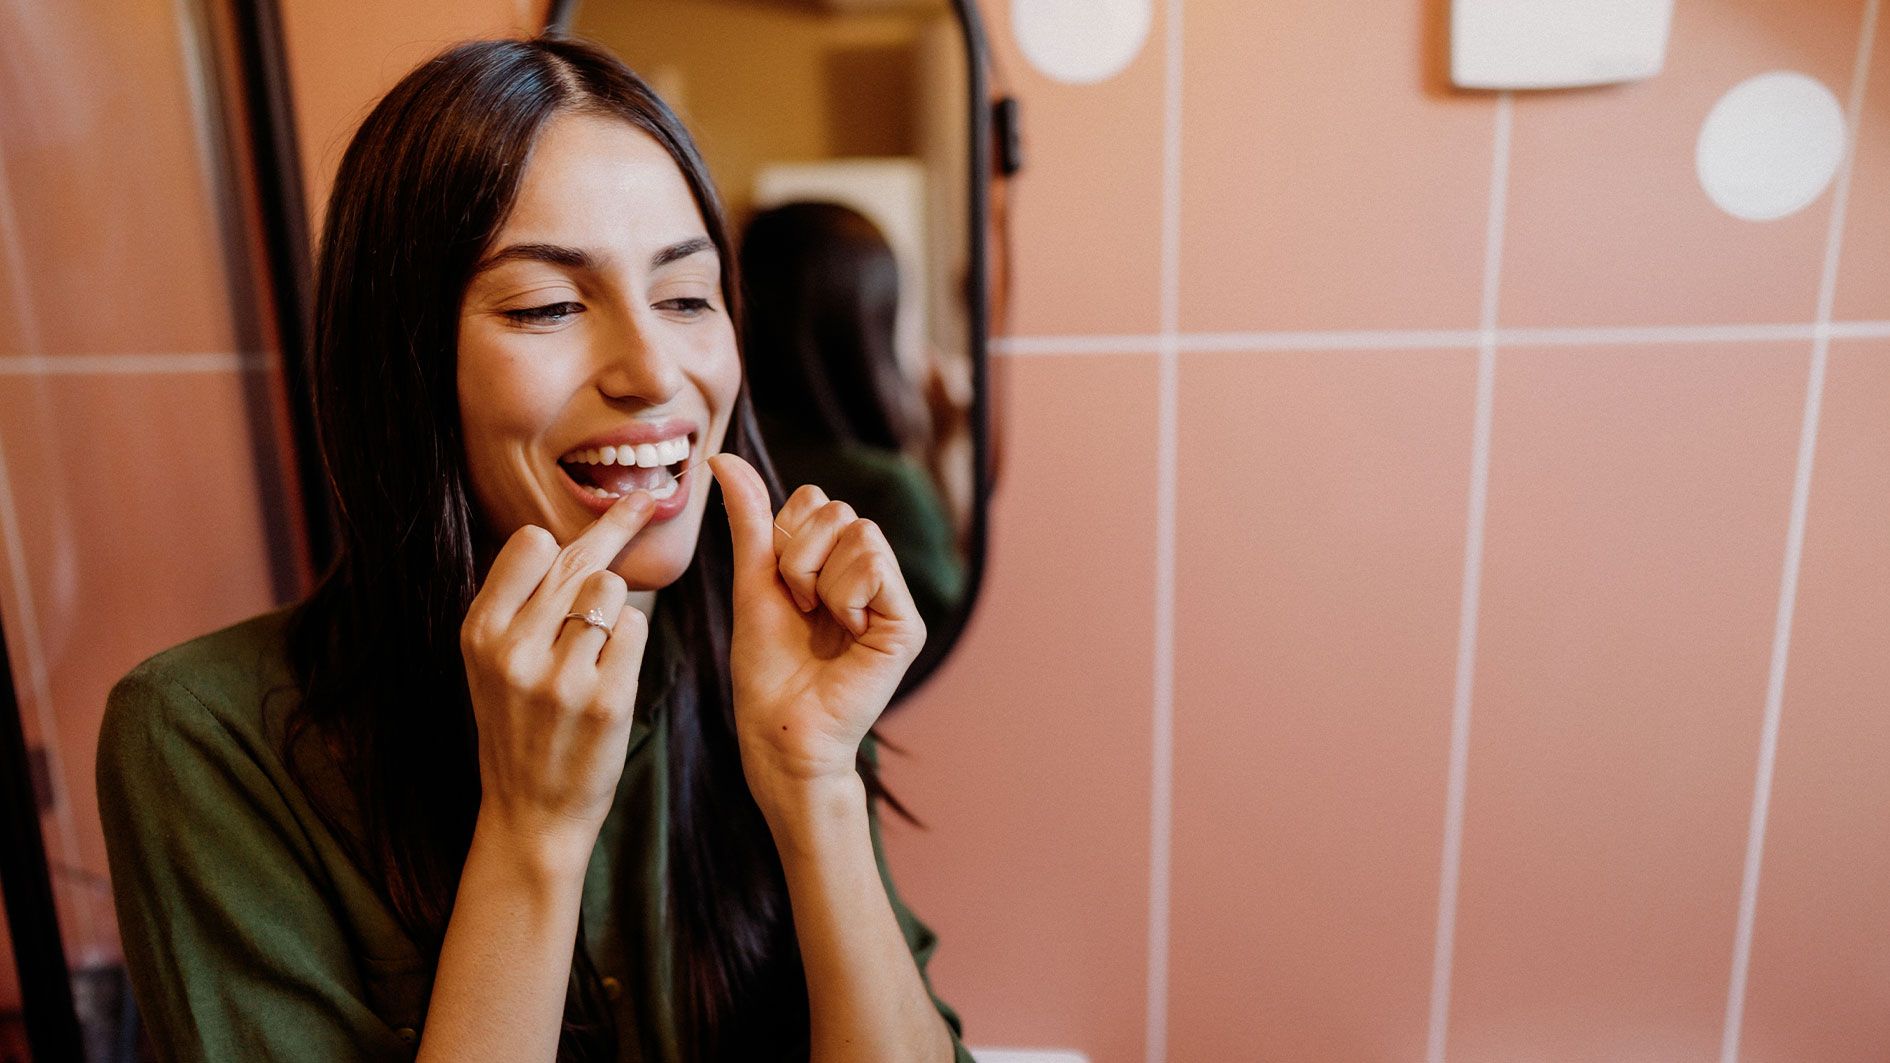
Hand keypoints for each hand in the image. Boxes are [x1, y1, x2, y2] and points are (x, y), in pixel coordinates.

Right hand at [459, 491, 656, 872]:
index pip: (529, 543)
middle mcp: (514, 649)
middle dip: (618, 527)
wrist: (531, 813)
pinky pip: (638, 630)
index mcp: (479, 633)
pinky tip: (612, 673)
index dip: (567, 533)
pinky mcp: (606, 699)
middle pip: (579, 559)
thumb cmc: (519, 726)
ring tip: (597, 648)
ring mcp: (560, 676)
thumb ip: (518, 603)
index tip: (604, 510)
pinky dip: (633, 643)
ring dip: (617, 608)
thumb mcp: (490, 663)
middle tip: (645, 501)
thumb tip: (561, 536)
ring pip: (612, 589)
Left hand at [708, 454, 925, 806]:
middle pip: (837, 510)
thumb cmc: (765, 666)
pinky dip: (844, 596)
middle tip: (799, 607)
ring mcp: (891, 598)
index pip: (815, 500)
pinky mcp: (905, 624)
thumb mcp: (752, 581)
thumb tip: (722, 455)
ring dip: (818, 578)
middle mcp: (868, 574)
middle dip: (798, 557)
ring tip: (819, 622)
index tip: (781, 589)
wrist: (778, 728)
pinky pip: (874, 565)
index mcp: (834, 562)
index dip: (785, 537)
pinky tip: (845, 634)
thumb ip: (749, 520)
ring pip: (859, 532)